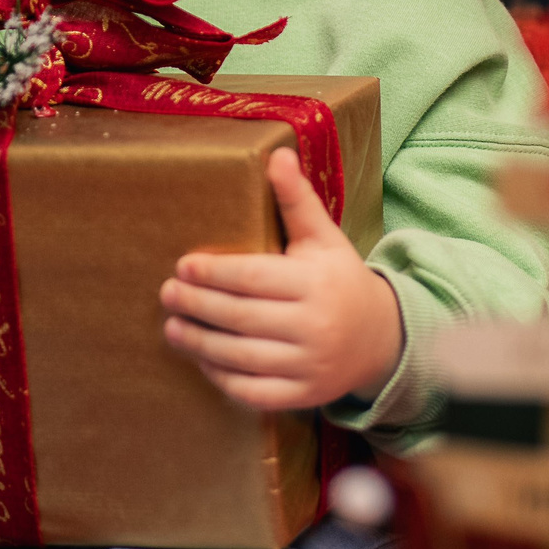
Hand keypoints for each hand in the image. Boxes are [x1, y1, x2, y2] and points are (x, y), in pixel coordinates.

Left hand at [160, 149, 402, 411]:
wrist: (382, 339)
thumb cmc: (340, 280)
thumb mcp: (324, 239)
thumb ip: (297, 200)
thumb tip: (276, 154)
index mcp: (316, 284)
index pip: (255, 278)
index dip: (215, 273)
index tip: (183, 265)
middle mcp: (315, 326)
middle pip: (241, 317)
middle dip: (198, 306)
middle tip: (167, 294)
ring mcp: (310, 365)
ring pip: (243, 357)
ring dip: (200, 343)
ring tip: (172, 328)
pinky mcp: (305, 395)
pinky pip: (255, 391)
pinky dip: (224, 378)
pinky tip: (203, 360)